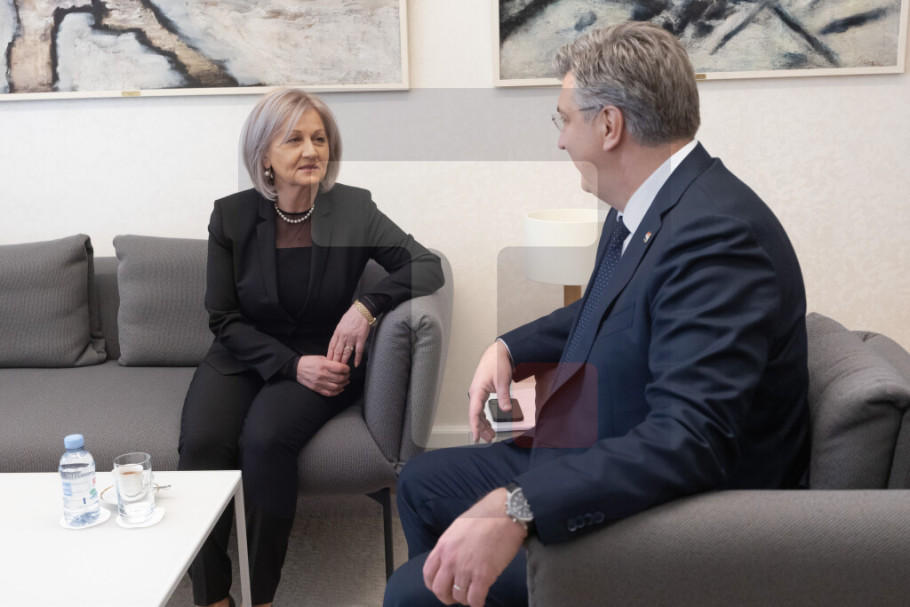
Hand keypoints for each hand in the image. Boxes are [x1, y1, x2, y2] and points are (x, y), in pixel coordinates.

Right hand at [295, 355, 349, 396]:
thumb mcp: (321, 358)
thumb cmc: (309, 362)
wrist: (296, 368)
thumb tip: (341, 366)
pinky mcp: (317, 389)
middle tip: (347, 375)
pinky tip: (340, 389)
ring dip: (343, 384)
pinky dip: (337, 392)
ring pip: (336, 387)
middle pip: (340, 378)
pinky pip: (330, 393)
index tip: (347, 368)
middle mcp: (322, 375)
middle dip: (346, 377)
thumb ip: (331, 362)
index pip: (340, 368)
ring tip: (345, 381)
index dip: (346, 369)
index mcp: (323, 365)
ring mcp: (319, 383)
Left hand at [327, 304, 370, 366]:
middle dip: (335, 361)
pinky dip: (357, 358)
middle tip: (333, 368)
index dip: (330, 355)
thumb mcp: (341, 324)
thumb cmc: (351, 316)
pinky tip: (356, 364)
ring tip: (343, 368)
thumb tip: (336, 341)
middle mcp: (343, 336)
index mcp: (338, 332)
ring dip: (344, 361)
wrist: (361, 311)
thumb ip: (338, 333)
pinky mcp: (361, 339)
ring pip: (346, 352)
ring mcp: (352, 338)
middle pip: (337, 351)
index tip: (328, 361)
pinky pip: (358, 351)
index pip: (331, 346)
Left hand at [423, 488, 526, 605]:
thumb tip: (450, 559)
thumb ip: (451, 546)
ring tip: (473, 594)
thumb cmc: (485, 517)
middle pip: (440, 590)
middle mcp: (450, 559)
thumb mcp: (458, 528)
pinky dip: (477, 604)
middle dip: (447, 596)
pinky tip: (481, 601)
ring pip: (459, 596)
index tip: (443, 587)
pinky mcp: (484, 575)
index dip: (434, 585)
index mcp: (443, 546)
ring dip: (465, 599)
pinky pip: (475, 599)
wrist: (506, 513)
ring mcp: (466, 568)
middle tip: (457, 596)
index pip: (429, 574)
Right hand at [468, 341, 513, 442]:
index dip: (475, 426)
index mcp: (477, 391)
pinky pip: (481, 408)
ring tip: (490, 435)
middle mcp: (475, 393)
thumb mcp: (502, 380)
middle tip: (488, 439)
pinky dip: (485, 417)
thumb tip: (506, 410)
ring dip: (483, 424)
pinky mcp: (483, 392)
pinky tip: (489, 424)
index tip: (476, 437)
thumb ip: (504, 396)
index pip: (474, 412)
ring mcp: (478, 393)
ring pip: (478, 413)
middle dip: (481, 428)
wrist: (497, 353)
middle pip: (476, 415)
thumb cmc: (497, 363)